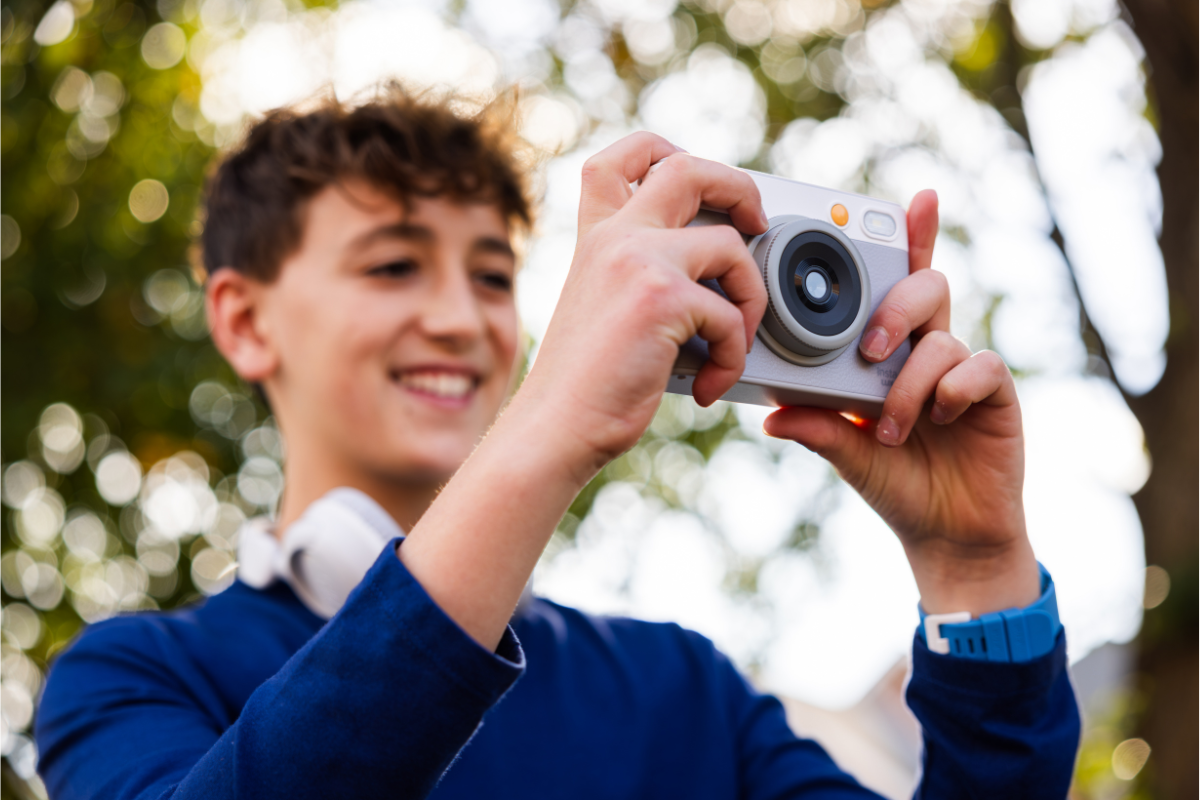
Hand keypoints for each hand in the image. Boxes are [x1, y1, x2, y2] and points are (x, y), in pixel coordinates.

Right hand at [398, 133, 766, 649]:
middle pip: (689, 169)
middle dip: (739, 187)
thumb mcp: (606, 309)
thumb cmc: (584, 386)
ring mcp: (638, 260)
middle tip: (759, 224)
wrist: (555, 428)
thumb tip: (713, 279)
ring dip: (750, 297)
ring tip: (732, 341)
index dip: (669, 152)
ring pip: (731, 243)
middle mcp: (615, 237)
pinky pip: (731, 315)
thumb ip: (643, 278)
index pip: (622, 157)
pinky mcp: (662, 298)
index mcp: (598, 237)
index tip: (707, 187)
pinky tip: (710, 386)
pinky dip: (734, 355)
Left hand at [763, 191, 1039, 614]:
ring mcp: (965, 370)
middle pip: (926, 288)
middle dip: (895, 309)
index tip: (914, 201)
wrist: (945, 534)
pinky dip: (952, 389)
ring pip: (944, 336)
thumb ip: (816, 428)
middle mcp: (930, 349)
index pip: (900, 283)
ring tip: (893, 426)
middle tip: (870, 350)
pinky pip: (980, 367)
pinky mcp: (995, 394)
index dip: (912, 239)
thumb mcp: (845, 453)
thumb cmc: (895, 484)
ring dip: (911, 380)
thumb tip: (769, 412)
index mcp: (893, 350)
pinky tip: (940, 418)